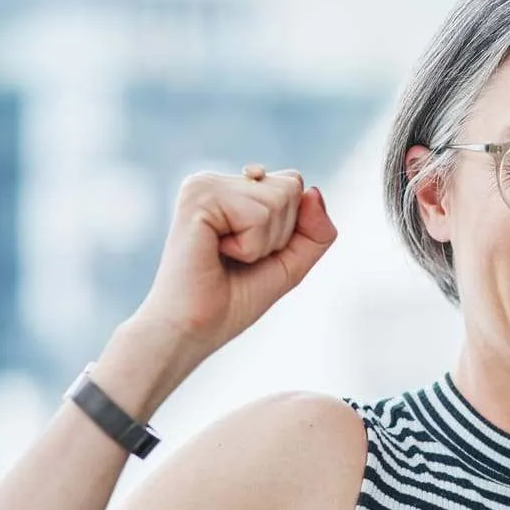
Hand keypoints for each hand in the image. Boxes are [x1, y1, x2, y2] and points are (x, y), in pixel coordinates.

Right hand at [136, 165, 336, 360]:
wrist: (192, 329)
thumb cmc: (233, 300)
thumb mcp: (291, 263)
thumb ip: (316, 230)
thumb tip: (314, 190)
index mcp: (232, 189)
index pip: (294, 184)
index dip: (289, 229)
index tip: (250, 251)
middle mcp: (217, 180)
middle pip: (292, 186)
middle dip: (279, 234)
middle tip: (239, 257)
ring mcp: (205, 184)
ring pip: (280, 198)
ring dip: (264, 243)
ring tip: (226, 256)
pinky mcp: (198, 195)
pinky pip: (259, 215)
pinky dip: (250, 246)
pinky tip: (216, 252)